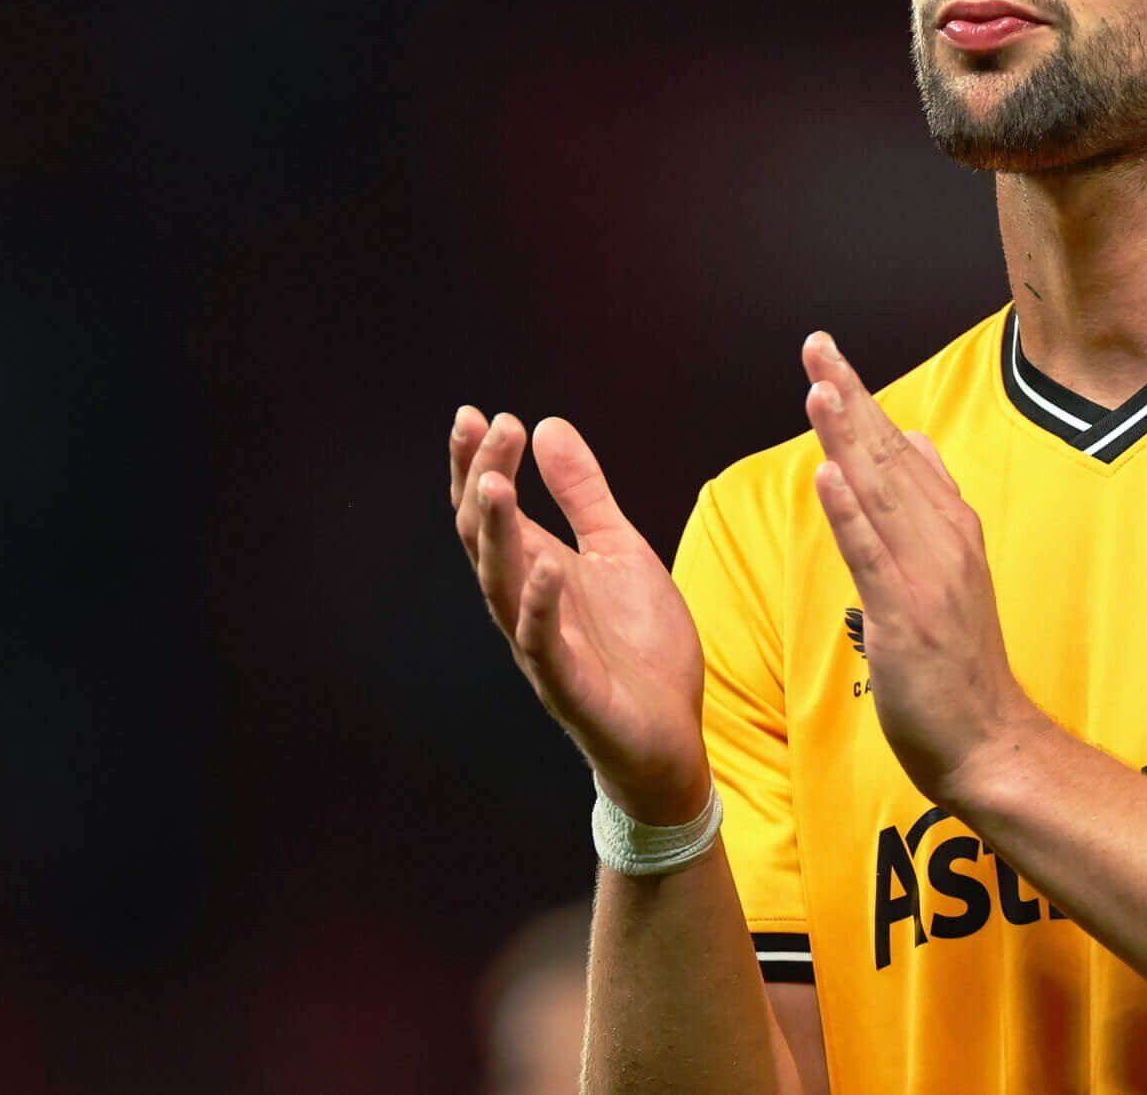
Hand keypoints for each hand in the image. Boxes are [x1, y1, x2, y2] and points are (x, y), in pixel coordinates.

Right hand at [448, 406, 710, 824]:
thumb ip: (584, 493)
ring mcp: (543, 646)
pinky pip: (543, 646)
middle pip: (485, 538)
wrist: (670, 734)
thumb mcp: (619, 549)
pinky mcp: (570, 687)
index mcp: (537, 569)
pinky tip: (545, 568)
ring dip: (497, 534)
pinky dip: (540, 607)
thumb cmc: (638, 646)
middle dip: (481, 481)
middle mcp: (526, 604)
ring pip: (500, 586)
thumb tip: (547, 425)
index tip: (476, 413)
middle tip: (488, 428)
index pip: (491, 510)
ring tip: (495, 484)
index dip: (478, 463)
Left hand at [799, 333, 1045, 809]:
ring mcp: (927, 577)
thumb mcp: (953, 571)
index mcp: (950, 528)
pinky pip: (874, 556)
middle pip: (889, 456)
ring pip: (881, 493)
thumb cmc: (962, 664)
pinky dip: (851, 512)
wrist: (991, 741)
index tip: (829, 355)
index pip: (900, 450)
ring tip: (820, 388)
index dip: (863, 401)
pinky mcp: (908, 616)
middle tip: (816, 343)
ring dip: (849, 438)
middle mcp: (943, 541)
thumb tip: (914, 442)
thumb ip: (931, 507)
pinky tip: (829, 475)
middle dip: (850, 397)